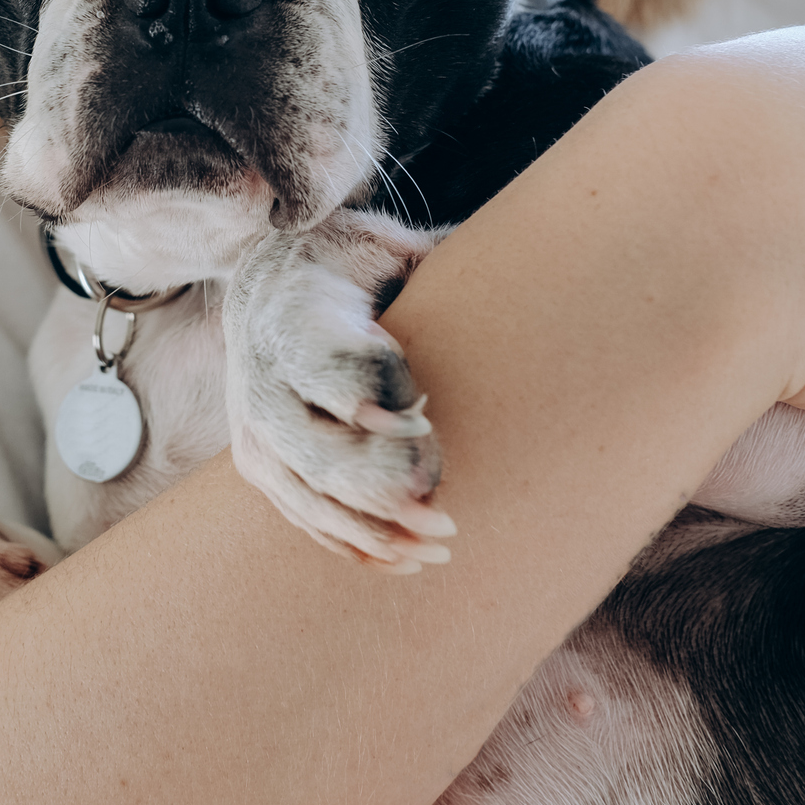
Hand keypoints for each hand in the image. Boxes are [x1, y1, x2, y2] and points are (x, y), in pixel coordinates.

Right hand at [222, 210, 449, 569]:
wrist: (270, 282)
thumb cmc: (359, 263)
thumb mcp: (394, 244)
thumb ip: (449, 263)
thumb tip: (550, 255)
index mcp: (296, 300)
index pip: (320, 356)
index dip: (363, 391)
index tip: (419, 415)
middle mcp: (262, 367)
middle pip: (312, 445)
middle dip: (380, 485)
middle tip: (445, 512)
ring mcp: (254, 422)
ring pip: (308, 493)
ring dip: (375, 529)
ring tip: (443, 541)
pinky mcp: (259, 462)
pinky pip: (303, 516)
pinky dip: (354, 544)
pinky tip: (408, 560)